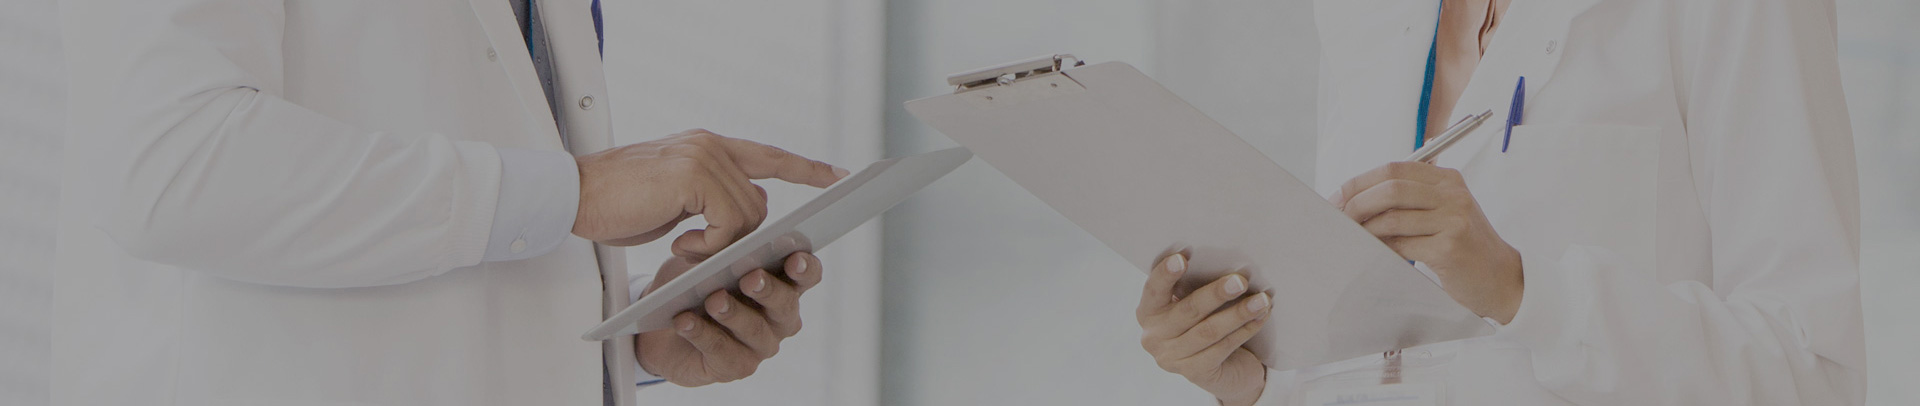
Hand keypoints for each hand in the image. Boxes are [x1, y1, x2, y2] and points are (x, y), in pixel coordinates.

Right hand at [572, 129, 847, 255]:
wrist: (573, 195)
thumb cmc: (616, 203)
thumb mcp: (673, 200)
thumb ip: (711, 199)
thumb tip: (747, 217)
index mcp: (707, 146)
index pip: (768, 155)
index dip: (804, 167)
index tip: (837, 177)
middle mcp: (710, 145)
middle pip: (760, 201)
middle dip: (742, 235)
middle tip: (701, 250)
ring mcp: (703, 157)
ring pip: (748, 214)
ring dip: (721, 243)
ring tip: (684, 247)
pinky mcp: (694, 177)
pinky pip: (729, 223)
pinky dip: (710, 244)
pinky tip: (679, 243)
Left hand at [635, 250, 824, 386]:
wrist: (661, 328)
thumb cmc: (694, 287)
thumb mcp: (707, 259)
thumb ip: (725, 249)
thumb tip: (731, 243)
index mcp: (782, 284)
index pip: (807, 275)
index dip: (805, 268)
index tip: (794, 258)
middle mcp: (779, 318)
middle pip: (785, 305)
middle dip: (768, 290)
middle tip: (751, 278)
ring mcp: (760, 345)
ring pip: (754, 330)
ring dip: (733, 313)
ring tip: (713, 300)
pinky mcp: (735, 367)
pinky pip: (722, 351)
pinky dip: (701, 334)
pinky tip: (684, 321)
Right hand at [1137, 253, 1271, 405]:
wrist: (1222, 370)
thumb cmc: (1205, 324)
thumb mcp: (1193, 305)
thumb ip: (1194, 288)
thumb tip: (1224, 261)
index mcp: (1147, 313)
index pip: (1153, 290)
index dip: (1166, 273)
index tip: (1183, 256)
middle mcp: (1153, 337)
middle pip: (1188, 310)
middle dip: (1216, 293)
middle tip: (1240, 280)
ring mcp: (1172, 358)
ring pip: (1209, 331)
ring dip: (1239, 313)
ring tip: (1262, 300)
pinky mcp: (1194, 373)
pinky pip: (1223, 347)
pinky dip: (1245, 330)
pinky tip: (1261, 317)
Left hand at [1331, 161, 1523, 322]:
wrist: (1503, 278)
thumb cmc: (1465, 247)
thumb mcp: (1443, 212)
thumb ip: (1409, 200)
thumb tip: (1355, 198)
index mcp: (1447, 179)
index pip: (1394, 169)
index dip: (1360, 182)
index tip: (1338, 198)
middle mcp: (1452, 194)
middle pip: (1390, 188)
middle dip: (1356, 203)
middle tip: (1338, 219)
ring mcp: (1453, 219)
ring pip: (1392, 216)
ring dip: (1365, 229)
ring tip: (1353, 238)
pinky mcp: (1450, 247)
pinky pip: (1401, 243)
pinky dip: (1381, 248)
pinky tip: (1374, 252)